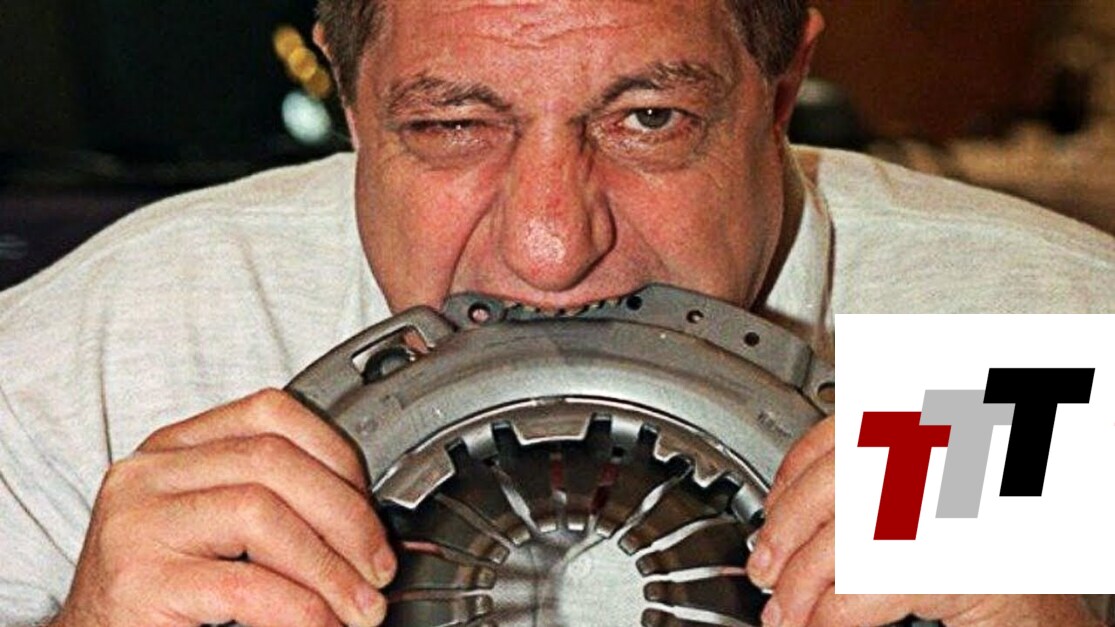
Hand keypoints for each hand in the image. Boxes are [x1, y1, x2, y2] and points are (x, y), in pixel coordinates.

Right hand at [53, 389, 394, 626]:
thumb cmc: (165, 597)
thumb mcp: (218, 530)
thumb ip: (273, 502)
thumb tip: (365, 517)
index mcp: (174, 450)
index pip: (271, 413)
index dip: (337, 454)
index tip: (371, 505)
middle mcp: (148, 474)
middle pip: (274, 460)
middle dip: (347, 516)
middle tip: (379, 567)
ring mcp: (136, 523)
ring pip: (262, 512)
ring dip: (330, 567)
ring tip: (358, 607)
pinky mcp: (137, 582)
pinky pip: (246, 585)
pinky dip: (302, 610)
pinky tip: (321, 626)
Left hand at [745, 416, 1099, 626]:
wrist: (1053, 617)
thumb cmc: (990, 560)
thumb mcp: (918, 502)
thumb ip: (866, 489)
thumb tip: (787, 513)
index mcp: (932, 426)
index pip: (840, 432)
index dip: (793, 474)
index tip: (771, 507)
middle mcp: (947, 454)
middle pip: (835, 482)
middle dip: (785, 530)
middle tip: (764, 567)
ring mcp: (955, 505)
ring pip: (844, 538)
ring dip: (802, 583)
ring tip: (785, 610)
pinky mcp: (959, 565)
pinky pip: (867, 588)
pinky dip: (831, 613)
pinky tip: (819, 624)